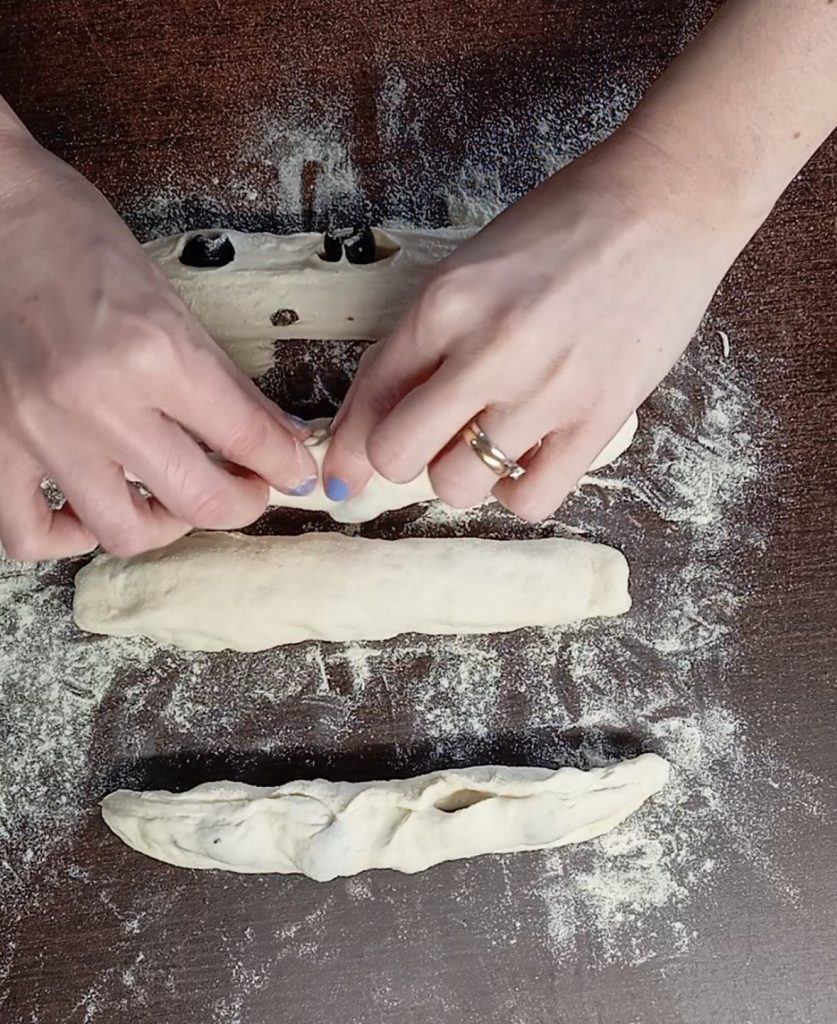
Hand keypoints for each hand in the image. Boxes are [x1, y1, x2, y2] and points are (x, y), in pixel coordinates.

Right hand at [0, 128, 314, 560]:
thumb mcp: (170, 303)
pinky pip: (28, 533)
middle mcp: (95, 401)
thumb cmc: (77, 242)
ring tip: (171, 498)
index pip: (246, 438)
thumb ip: (225, 383)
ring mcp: (37, 431)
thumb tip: (277, 439)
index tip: (293, 472)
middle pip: (196, 501)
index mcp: (152, 352)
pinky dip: (67, 537)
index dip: (285, 465)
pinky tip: (90, 512)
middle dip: (241, 503)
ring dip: (164, 525)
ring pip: (121, 532)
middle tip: (246, 487)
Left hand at [324, 131, 753, 520]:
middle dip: (401, 459)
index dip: (347, 445)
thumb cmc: (566, 225)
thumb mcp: (475, 265)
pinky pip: (530, 500)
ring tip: (489, 443)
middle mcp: (486, 350)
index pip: (370, 393)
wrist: (666, 204)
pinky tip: (528, 460)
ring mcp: (544, 390)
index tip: (341, 475)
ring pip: (457, 486)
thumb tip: (382, 411)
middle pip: (397, 454)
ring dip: (461, 475)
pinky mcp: (598, 419)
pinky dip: (517, 491)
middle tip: (430, 442)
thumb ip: (428, 337)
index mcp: (445, 301)